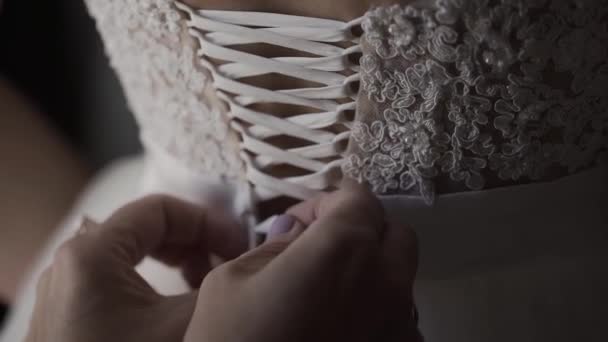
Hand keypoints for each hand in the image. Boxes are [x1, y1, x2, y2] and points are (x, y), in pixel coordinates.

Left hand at [25, 195, 246, 341]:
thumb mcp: (187, 325)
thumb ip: (225, 284)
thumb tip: (259, 260)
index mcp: (92, 254)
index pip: (161, 209)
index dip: (209, 222)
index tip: (239, 245)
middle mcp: (70, 264)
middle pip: (146, 227)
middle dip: (195, 242)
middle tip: (228, 263)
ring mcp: (66, 290)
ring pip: (132, 253)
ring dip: (177, 261)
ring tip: (208, 283)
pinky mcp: (69, 314)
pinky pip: (117, 278)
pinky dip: (154, 281)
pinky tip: (177, 304)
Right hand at [184, 183, 419, 341]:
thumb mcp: (234, 279)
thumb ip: (277, 245)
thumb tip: (297, 231)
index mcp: (344, 249)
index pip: (359, 198)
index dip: (331, 199)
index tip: (306, 217)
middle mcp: (386, 283)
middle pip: (394, 235)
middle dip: (361, 229)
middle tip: (319, 247)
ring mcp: (400, 327)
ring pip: (400, 279)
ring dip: (371, 271)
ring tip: (329, 291)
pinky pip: (398, 321)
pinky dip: (376, 312)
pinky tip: (340, 328)